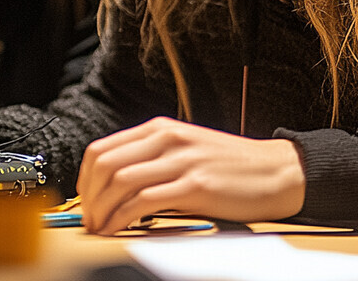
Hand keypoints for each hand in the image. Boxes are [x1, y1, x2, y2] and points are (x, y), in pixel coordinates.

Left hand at [76, 117, 305, 234]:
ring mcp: (180, 160)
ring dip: (101, 210)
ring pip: (120, 181)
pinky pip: (144, 201)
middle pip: (105, 164)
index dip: (84, 178)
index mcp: (159, 128)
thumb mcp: (184, 149)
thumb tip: (113, 185)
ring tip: (98, 229)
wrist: (274, 170)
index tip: (83, 201)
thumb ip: (152, 158)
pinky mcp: (194, 185)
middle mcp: (166, 138)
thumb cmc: (228, 165)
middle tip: (86, 220)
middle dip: (88, 197)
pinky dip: (122, 218)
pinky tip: (117, 229)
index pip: (102, 148)